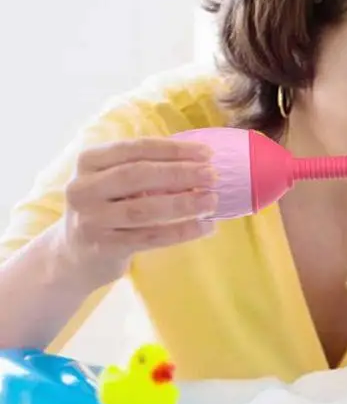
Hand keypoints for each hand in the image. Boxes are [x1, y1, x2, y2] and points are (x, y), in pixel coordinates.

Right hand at [57, 137, 217, 287]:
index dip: (173, 150)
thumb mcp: (114, 182)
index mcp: (89, 161)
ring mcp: (91, 219)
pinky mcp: (103, 247)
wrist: (75, 255)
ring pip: (144, 209)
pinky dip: (181, 232)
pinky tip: (205, 227)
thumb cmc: (109, 209)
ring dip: (184, 204)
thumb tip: (200, 161)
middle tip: (213, 176)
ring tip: (212, 200)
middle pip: (138, 175)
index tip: (207, 153)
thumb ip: (145, 168)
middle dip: (180, 174)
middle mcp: (83, 188)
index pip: (135, 148)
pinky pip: (150, 237)